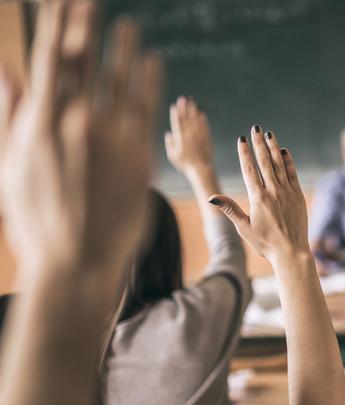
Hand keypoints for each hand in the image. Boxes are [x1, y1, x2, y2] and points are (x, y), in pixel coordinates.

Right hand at [0, 3, 161, 275]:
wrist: (76, 262)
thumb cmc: (36, 219)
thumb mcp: (12, 166)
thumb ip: (12, 115)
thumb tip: (10, 70)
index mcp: (40, 124)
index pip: (48, 61)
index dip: (56, 27)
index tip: (61, 0)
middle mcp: (75, 124)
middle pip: (81, 64)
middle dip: (84, 28)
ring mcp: (110, 140)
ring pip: (118, 82)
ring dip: (123, 50)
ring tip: (128, 25)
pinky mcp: (139, 158)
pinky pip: (147, 112)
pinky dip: (150, 84)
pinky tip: (154, 63)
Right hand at [164, 96, 213, 174]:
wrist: (201, 170)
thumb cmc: (185, 165)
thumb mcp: (173, 156)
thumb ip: (169, 144)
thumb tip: (168, 133)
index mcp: (180, 139)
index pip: (177, 123)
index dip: (175, 114)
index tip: (174, 105)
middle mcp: (189, 136)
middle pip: (186, 119)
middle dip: (184, 108)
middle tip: (183, 98)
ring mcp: (199, 136)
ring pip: (195, 120)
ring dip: (193, 110)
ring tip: (192, 101)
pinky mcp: (207, 138)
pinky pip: (204, 126)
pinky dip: (203, 119)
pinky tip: (202, 112)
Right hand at [209, 126, 309, 264]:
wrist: (291, 251)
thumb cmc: (265, 243)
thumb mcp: (244, 228)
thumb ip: (230, 209)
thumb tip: (212, 197)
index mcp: (258, 198)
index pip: (249, 170)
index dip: (244, 153)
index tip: (241, 139)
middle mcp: (273, 192)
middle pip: (264, 162)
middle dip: (259, 143)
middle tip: (255, 128)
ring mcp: (287, 192)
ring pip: (279, 164)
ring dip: (273, 147)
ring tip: (269, 133)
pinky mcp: (297, 195)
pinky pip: (292, 173)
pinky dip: (288, 161)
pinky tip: (284, 151)